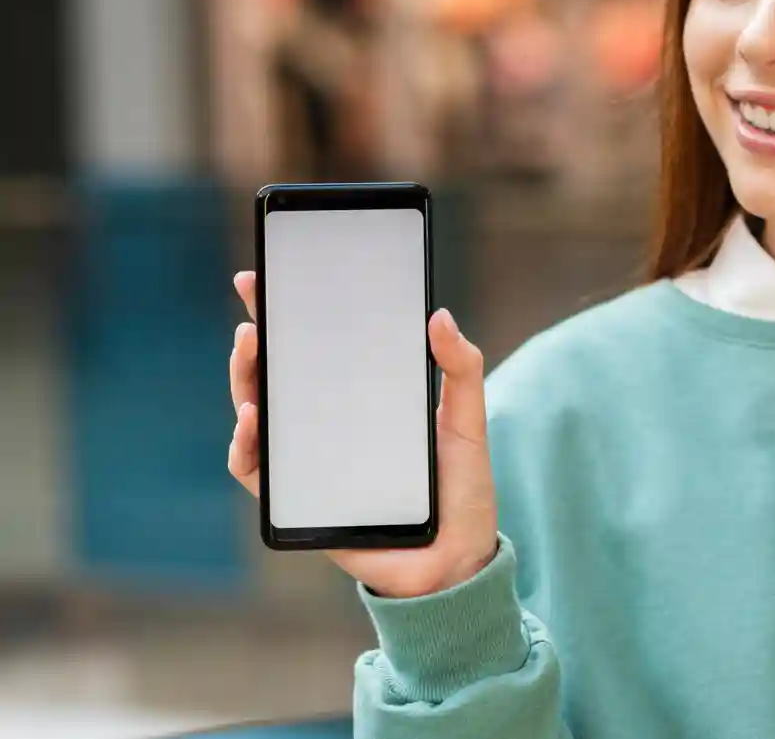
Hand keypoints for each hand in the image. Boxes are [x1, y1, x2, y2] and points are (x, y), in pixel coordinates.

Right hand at [228, 271, 499, 597]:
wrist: (456, 560)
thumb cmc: (462, 490)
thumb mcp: (468, 422)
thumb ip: (461, 369)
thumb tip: (439, 315)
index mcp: (363, 398)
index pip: (318, 348)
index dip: (289, 313)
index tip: (268, 276)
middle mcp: (328, 426)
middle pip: (279, 376)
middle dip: (258, 338)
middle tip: (254, 309)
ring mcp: (309, 462)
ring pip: (257, 415)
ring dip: (244, 381)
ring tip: (250, 350)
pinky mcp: (298, 501)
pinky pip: (256, 471)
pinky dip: (245, 444)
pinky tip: (251, 419)